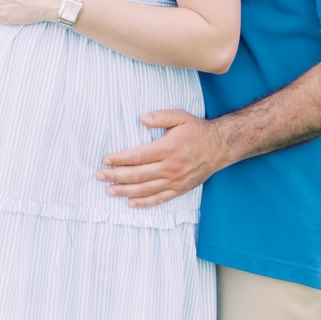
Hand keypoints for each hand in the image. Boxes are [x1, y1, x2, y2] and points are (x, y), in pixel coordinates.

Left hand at [96, 110, 228, 207]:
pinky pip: (159, 199)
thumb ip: (161, 116)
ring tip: (110, 190)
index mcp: (168, 148)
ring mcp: (175, 180)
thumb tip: (142, 119)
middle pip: (137, 175)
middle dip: (115, 176)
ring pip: (145, 189)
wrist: (220, 147)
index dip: (120, 159)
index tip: (106, 160)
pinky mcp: (180, 189)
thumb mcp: (181, 117)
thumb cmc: (197, 131)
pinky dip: (144, 203)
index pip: (138, 156)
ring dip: (125, 191)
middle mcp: (170, 167)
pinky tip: (131, 203)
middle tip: (100, 175)